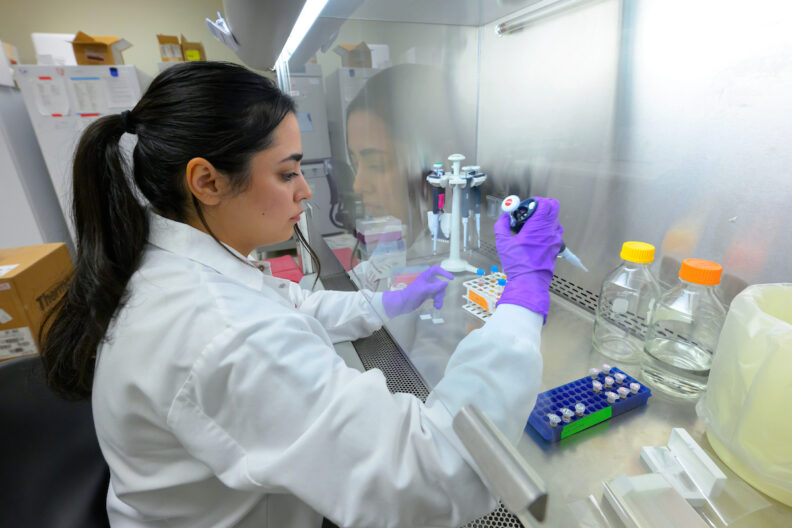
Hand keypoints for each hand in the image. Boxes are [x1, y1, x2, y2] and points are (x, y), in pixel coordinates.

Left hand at [382, 265, 453, 317]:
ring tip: (437, 306)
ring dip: (440, 299)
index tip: (451, 278)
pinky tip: (436, 306)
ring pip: (439, 291)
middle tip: (438, 300)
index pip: (436, 270)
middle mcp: (427, 281)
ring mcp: (427, 288)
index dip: (444, 272)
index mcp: (426, 276)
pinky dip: (437, 301)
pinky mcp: (427, 295)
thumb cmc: (411, 294)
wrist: (402, 304)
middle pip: (440, 284)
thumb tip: (446, 283)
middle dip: (441, 292)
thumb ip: (435, 286)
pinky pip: (436, 296)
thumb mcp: (424, 289)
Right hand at [494, 197, 563, 321]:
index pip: (545, 203)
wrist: (529, 283)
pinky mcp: (556, 247)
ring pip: (553, 220)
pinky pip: (553, 232)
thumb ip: (502, 226)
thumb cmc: (518, 264)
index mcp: (538, 226)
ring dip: (543, 219)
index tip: (524, 207)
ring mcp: (556, 239)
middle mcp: (550, 230)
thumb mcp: (503, 244)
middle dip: (540, 207)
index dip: (535, 201)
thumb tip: (504, 217)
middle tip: (527, 214)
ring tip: (529, 228)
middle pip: (553, 208)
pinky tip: (533, 239)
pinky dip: (545, 230)